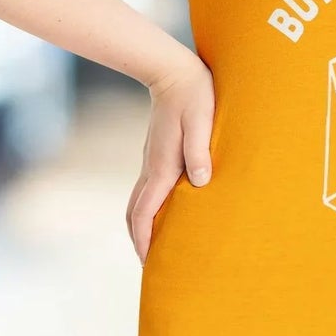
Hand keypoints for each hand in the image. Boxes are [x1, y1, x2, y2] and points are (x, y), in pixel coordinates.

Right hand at [127, 49, 214, 265]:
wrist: (173, 71)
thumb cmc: (194, 95)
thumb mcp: (201, 121)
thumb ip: (199, 151)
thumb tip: (200, 182)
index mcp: (162, 165)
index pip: (145, 211)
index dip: (144, 238)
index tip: (147, 262)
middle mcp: (152, 167)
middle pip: (134, 212)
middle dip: (138, 239)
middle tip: (149, 264)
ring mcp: (152, 160)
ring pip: (138, 201)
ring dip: (142, 225)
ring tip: (155, 246)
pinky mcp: (157, 154)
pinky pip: (148, 189)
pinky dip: (148, 209)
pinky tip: (164, 214)